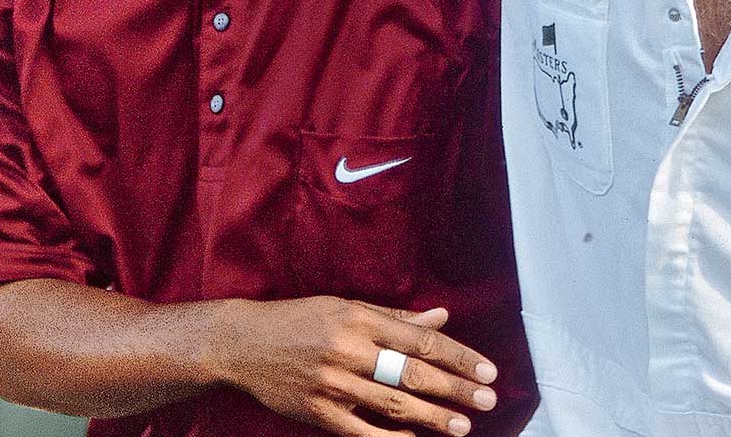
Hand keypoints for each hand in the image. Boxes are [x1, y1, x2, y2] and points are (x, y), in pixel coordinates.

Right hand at [214, 297, 500, 436]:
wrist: (242, 344)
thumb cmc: (300, 320)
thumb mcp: (347, 307)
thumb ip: (396, 317)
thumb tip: (442, 317)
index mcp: (358, 318)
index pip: (421, 339)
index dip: (458, 356)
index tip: (487, 370)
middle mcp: (347, 349)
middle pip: (413, 374)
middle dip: (455, 389)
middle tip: (488, 400)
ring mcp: (331, 384)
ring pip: (393, 405)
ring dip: (433, 418)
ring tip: (463, 426)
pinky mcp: (316, 413)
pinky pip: (361, 432)